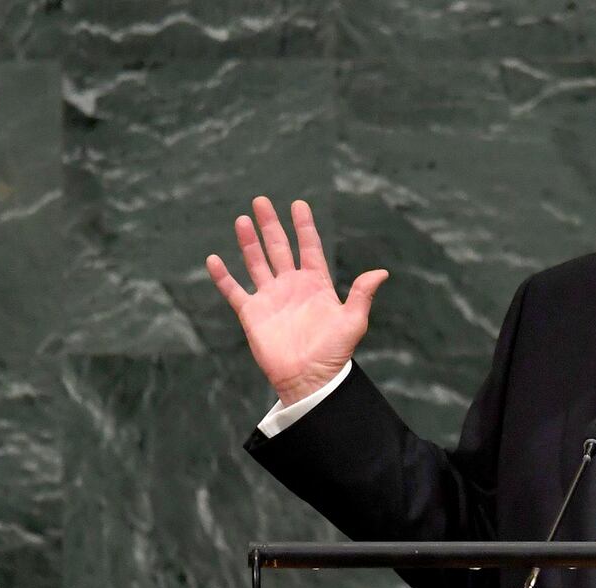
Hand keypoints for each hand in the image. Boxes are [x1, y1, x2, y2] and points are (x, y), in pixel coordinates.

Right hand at [206, 196, 388, 405]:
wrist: (310, 379)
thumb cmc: (334, 352)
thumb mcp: (353, 321)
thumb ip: (362, 294)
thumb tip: (382, 272)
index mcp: (316, 284)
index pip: (309, 248)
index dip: (304, 226)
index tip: (299, 204)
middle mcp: (292, 286)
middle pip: (278, 248)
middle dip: (270, 224)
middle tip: (261, 200)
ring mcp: (270, 298)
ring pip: (256, 263)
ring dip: (248, 242)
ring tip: (241, 219)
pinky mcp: (252, 314)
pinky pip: (234, 291)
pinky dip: (223, 276)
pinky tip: (214, 259)